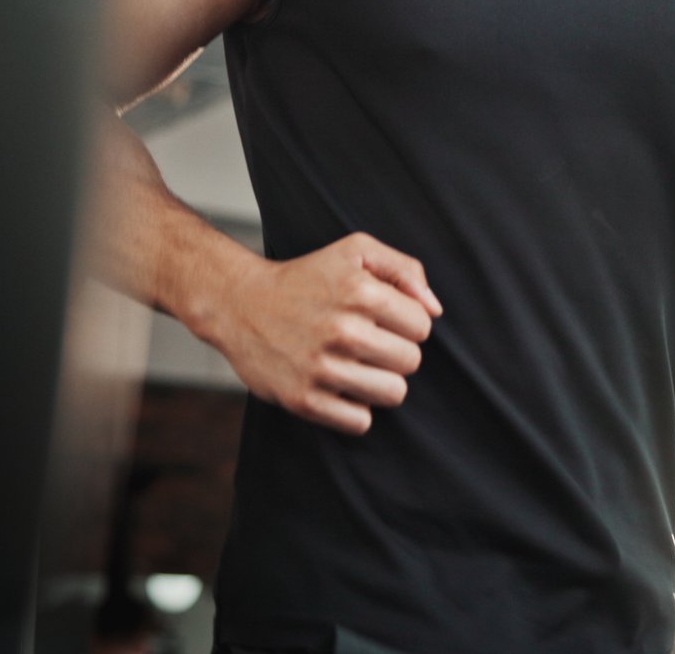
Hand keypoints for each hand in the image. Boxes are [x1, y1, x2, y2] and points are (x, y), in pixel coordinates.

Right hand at [206, 231, 442, 435]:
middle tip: (367, 343)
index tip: (381, 319)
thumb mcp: (355, 251)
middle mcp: (343, 330)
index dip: (406, 323)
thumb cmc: (305, 277)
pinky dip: (354, 408)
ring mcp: (321, 368)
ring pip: (393, 394)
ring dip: (380, 382)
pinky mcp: (303, 399)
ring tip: (357, 366)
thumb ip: (405, 270)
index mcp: (360, 291)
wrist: (240, 303)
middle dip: (395, 353)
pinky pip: (361, 421)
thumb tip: (434, 310)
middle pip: (411, 362)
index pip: (422, 327)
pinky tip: (339, 387)